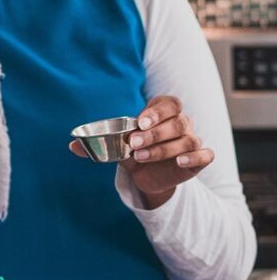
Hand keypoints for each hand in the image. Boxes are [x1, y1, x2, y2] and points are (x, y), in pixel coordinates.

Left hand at [69, 95, 212, 207]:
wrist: (146, 175)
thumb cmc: (133, 151)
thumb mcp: (115, 146)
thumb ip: (96, 144)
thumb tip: (72, 145)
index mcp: (163, 112)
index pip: (169, 103)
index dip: (156, 111)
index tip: (139, 122)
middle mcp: (181, 124)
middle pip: (177, 122)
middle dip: (154, 133)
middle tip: (134, 143)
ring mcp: (191, 141)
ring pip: (188, 140)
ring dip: (163, 148)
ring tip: (141, 156)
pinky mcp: (199, 159)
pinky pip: (206, 154)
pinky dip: (195, 157)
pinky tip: (179, 161)